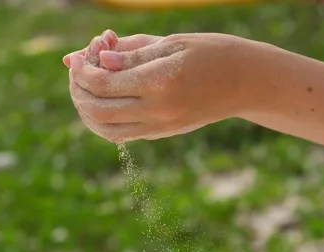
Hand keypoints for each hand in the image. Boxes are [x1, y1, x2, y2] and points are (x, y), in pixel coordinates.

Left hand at [67, 32, 251, 142]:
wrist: (247, 82)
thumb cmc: (212, 53)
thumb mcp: (172, 43)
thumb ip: (132, 53)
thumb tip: (97, 59)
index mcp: (161, 81)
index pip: (104, 83)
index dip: (82, 70)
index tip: (76, 58)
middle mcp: (159, 110)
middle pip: (99, 110)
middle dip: (78, 90)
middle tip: (76, 72)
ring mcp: (161, 126)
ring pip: (106, 129)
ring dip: (86, 111)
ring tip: (83, 89)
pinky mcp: (163, 133)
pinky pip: (122, 135)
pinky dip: (103, 122)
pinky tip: (101, 103)